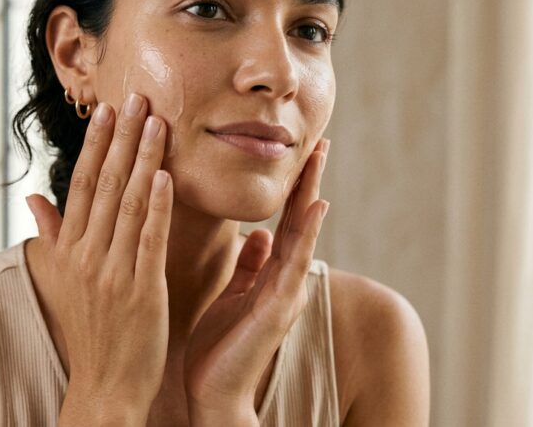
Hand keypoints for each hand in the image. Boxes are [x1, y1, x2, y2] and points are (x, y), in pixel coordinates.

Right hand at [26, 93, 172, 418]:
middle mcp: (85, 255)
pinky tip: (166, 175)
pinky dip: (157, 205)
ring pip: (129, 203)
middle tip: (138, 97)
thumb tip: (33, 197)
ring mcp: (112, 272)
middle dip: (122, 137)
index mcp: (69, 249)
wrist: (104, 386)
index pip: (83, 185)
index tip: (108, 110)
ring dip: (143, 159)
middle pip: (105, 184)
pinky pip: (149, 239)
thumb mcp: (62, 279)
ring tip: (157, 121)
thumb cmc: (88, 330)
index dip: (96, 144)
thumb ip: (51, 234)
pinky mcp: (141, 290)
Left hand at [183, 138, 330, 418]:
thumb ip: (249, 265)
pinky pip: (292, 264)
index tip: (300, 149)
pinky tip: (314, 208)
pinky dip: (306, 234)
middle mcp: (283, 280)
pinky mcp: (278, 309)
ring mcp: (284, 293)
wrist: (212, 392)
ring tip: (319, 159)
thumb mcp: (233, 295)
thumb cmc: (218, 346)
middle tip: (320, 140)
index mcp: (268, 274)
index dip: (291, 185)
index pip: (282, 219)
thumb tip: (257, 233)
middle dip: (308, 180)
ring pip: (301, 235)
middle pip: (297, 220)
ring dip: (311, 195)